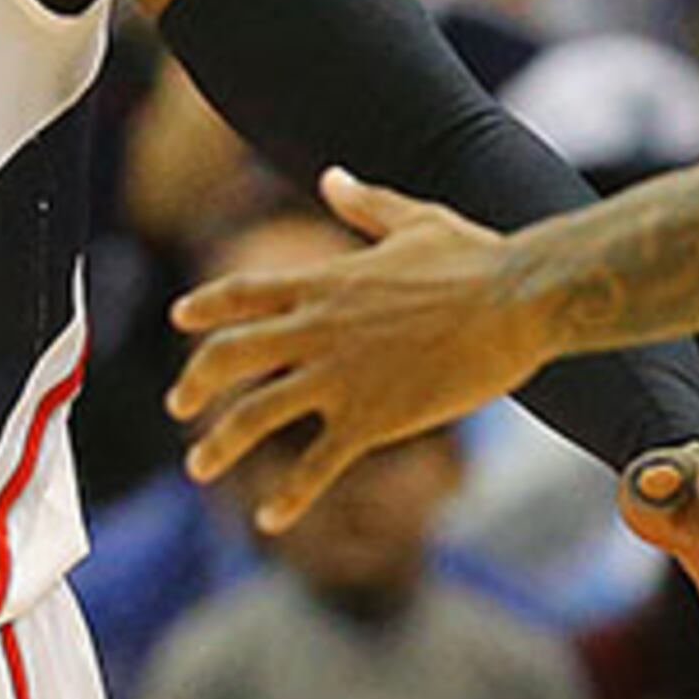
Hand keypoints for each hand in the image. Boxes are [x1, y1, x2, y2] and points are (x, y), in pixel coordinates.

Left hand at [168, 169, 560, 529]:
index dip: (207, 306)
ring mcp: (340, 377)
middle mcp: (319, 328)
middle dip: (196, 382)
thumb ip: (367, 204)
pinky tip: (268, 521)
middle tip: (179, 404)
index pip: (245, 293)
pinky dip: (289, 497)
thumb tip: (333, 177)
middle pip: (231, 356)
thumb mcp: (415, 221)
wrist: (518, 302)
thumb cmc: (476, 259)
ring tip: (199, 466)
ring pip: (255, 415)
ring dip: (220, 444)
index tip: (180, 319)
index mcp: (327, 282)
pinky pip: (316, 466)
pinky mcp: (372, 420)